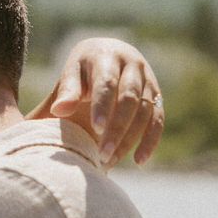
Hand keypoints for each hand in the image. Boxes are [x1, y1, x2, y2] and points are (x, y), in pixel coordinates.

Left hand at [46, 37, 163, 166]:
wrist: (105, 56)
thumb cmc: (81, 74)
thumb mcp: (71, 77)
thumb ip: (66, 93)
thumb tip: (59, 110)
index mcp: (106, 57)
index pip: (107, 82)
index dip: (103, 105)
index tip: (96, 129)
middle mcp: (131, 65)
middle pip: (129, 98)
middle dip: (117, 128)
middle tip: (102, 153)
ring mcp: (147, 80)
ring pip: (145, 111)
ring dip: (130, 139)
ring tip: (110, 161)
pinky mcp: (156, 96)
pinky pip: (158, 120)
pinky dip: (150, 141)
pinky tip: (139, 161)